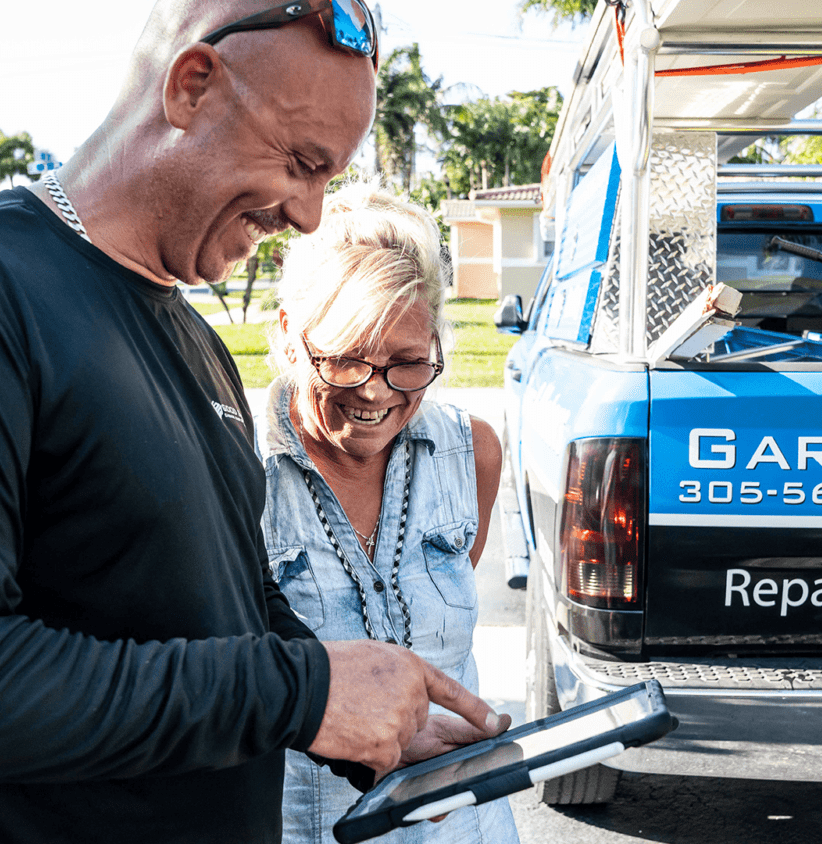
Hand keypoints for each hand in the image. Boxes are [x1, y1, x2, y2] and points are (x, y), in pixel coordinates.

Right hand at [308, 640, 504, 771]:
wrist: (304, 686)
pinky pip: (386, 760)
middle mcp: (413, 694)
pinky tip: (352, 735)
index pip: (450, 690)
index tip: (494, 723)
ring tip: (353, 716)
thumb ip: (399, 675)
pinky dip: (369, 755)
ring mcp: (401, 723)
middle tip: (365, 705)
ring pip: (400, 742)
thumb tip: (409, 695)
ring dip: (380, 737)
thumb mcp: (374, 656)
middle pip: (417, 721)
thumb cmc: (331, 668)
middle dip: (396, 718)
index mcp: (411, 666)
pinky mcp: (387, 748)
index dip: (473, 708)